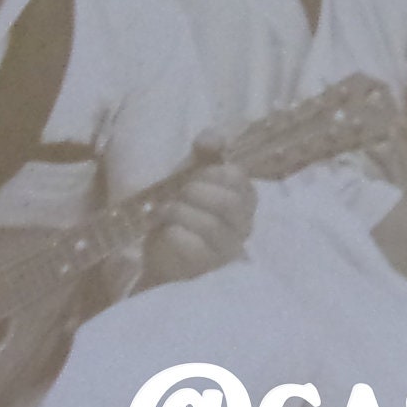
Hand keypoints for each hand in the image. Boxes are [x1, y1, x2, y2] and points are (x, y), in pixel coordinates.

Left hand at [143, 150, 255, 283]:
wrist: (161, 252)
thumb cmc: (184, 210)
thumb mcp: (192, 175)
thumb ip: (205, 153)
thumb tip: (212, 138)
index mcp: (245, 200)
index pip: (237, 178)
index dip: (210, 172)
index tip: (193, 175)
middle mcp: (243, 227)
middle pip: (226, 202)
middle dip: (194, 192)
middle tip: (177, 194)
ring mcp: (226, 250)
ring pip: (209, 224)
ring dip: (179, 211)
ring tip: (164, 211)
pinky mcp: (205, 268)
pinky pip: (191, 245)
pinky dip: (173, 232)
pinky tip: (165, 230)